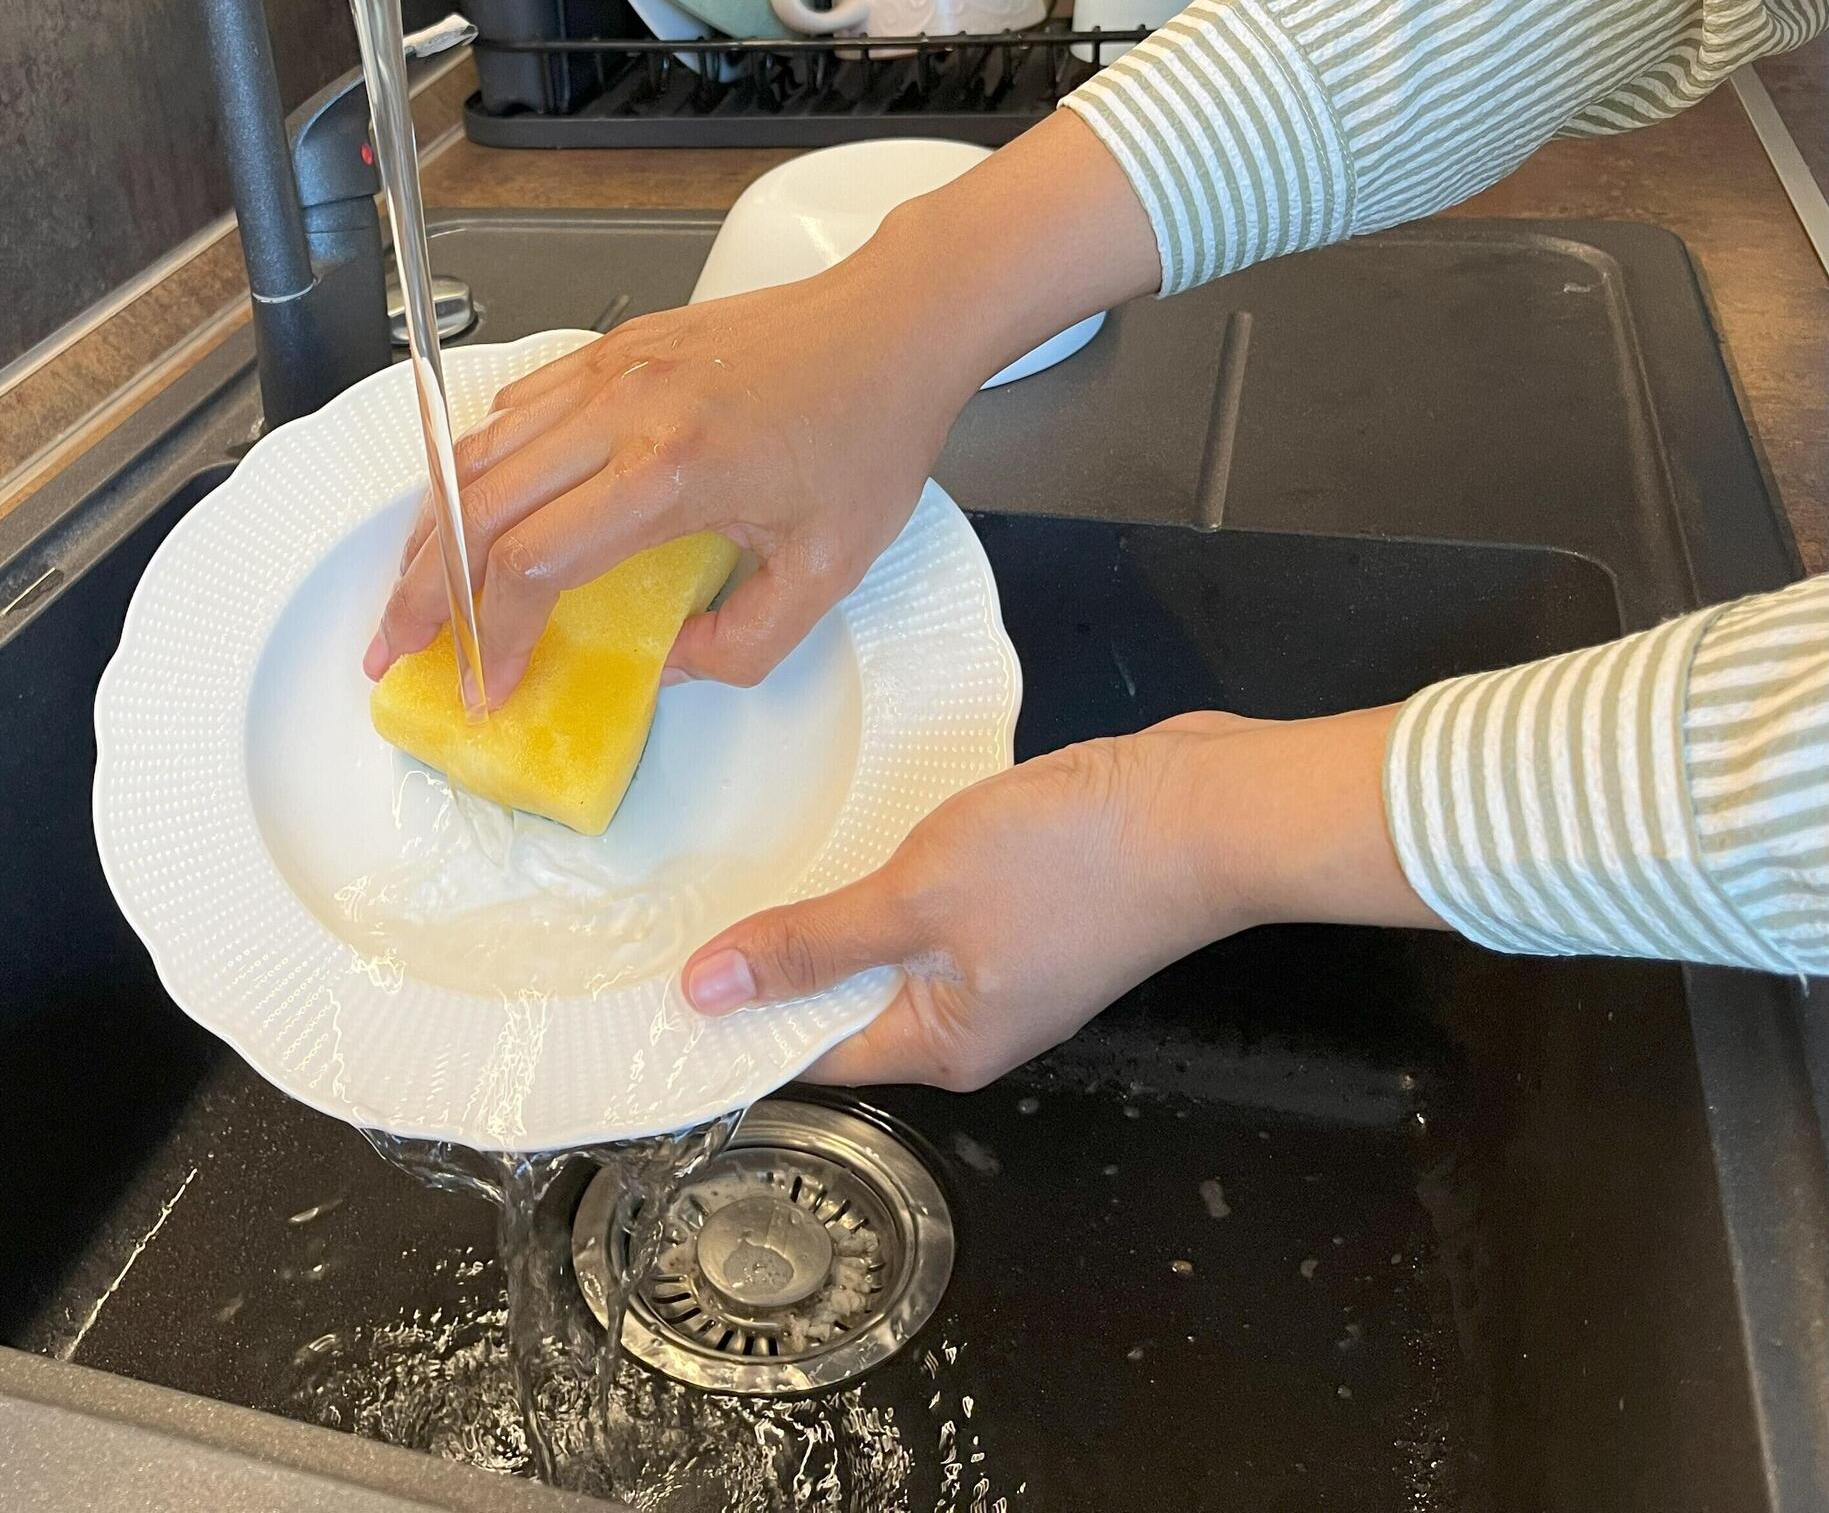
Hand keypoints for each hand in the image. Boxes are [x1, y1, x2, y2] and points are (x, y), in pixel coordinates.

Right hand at [366, 112, 1162, 704]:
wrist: (891, 322)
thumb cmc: (868, 434)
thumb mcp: (827, 572)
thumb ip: (741, 642)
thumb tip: (661, 665)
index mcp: (670, 472)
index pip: (532, 563)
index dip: (493, 636)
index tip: (487, 686)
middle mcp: (621, 412)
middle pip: (474, 509)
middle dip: (422, 592)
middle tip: (393, 649)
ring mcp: (607, 371)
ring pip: (476, 455)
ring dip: (432, 531)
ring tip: (414, 590)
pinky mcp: (611, 349)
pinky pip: (514, 411)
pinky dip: (474, 468)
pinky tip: (469, 512)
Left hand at [680, 707, 1442, 1089]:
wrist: (1208, 807)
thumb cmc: (1067, 864)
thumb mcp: (916, 900)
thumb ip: (809, 944)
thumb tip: (702, 996)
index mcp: (942, 1045)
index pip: (809, 1053)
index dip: (732, 1024)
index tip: (652, 990)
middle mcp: (973, 1021)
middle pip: (845, 1004)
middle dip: (771, 963)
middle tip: (674, 912)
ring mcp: (1007, 963)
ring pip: (888, 949)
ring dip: (827, 914)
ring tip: (738, 866)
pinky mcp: (1032, 905)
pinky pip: (931, 906)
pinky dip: (884, 879)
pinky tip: (842, 831)